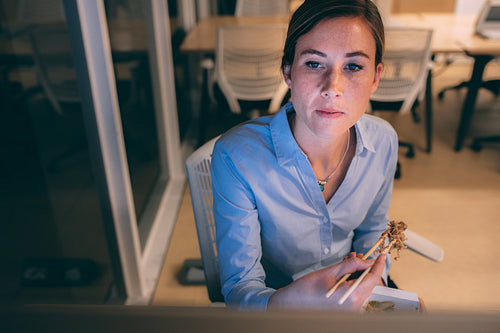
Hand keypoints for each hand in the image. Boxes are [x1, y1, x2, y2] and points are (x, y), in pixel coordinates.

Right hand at [268, 252, 385, 310]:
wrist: (291, 304)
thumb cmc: (307, 288)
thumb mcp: (329, 272)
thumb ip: (351, 266)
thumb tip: (367, 260)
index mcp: (351, 297)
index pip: (372, 279)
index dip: (378, 265)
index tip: (382, 255)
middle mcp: (354, 307)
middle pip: (368, 284)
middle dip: (365, 268)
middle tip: (357, 255)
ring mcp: (350, 310)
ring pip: (361, 288)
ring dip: (358, 274)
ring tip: (348, 261)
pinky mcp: (345, 310)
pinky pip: (355, 294)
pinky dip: (353, 282)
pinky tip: (346, 272)